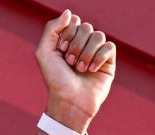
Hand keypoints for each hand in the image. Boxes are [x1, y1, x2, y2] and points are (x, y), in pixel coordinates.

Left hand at [34, 10, 116, 133]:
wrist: (69, 101)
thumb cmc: (55, 79)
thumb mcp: (44, 53)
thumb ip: (52, 29)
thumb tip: (69, 12)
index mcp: (67, 40)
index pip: (73, 21)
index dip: (67, 33)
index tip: (60, 49)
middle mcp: (82, 44)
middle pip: (86, 27)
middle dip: (75, 45)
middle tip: (69, 62)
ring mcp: (96, 52)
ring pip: (98, 35)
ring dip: (86, 53)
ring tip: (79, 68)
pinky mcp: (108, 61)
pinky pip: (109, 46)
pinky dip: (99, 57)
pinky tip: (92, 69)